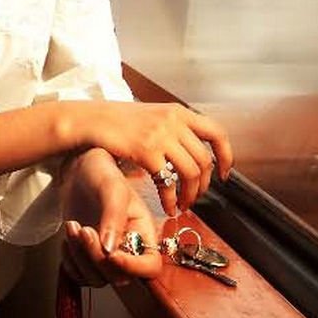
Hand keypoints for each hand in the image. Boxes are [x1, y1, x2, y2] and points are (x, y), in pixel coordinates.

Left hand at [60, 147, 161, 285]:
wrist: (80, 171)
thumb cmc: (102, 174)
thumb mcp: (112, 189)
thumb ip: (113, 218)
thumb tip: (109, 250)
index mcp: (144, 233)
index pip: (150, 266)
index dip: (133, 267)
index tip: (111, 254)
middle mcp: (129, 249)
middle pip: (119, 277)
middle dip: (96, 257)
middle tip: (84, 229)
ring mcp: (108, 255)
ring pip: (97, 278)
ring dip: (80, 257)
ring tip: (72, 226)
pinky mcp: (88, 258)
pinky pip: (80, 276)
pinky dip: (70, 263)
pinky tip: (68, 238)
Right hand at [73, 102, 233, 214]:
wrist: (91, 119)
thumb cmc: (117, 120)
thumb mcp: (153, 115)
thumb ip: (174, 128)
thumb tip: (193, 152)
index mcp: (178, 112)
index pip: (217, 132)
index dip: (226, 156)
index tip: (224, 174)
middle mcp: (174, 121)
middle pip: (205, 159)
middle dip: (204, 185)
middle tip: (195, 196)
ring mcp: (161, 135)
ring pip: (191, 172)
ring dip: (190, 194)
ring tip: (182, 204)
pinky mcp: (147, 151)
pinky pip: (167, 182)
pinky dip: (170, 198)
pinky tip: (167, 205)